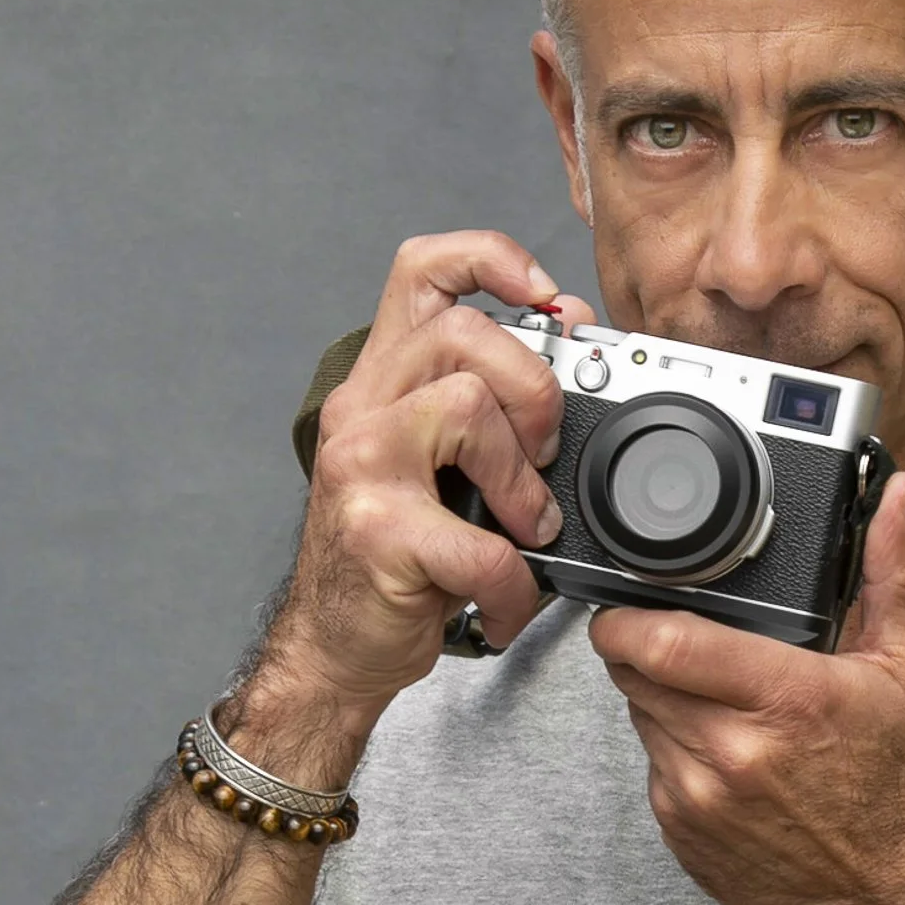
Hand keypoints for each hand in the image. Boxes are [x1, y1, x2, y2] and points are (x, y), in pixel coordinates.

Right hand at [244, 231, 595, 767]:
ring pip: (467, 407)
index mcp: (382, 381)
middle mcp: (362, 409)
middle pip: (463, 333)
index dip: (490, 258)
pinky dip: (511, 583)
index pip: (424, 269)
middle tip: (541, 457)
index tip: (543, 296)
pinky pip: (480, 541)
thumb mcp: (441, 466)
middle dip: (533, 391)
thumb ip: (491, 404)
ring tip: (524, 529)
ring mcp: (362, 466)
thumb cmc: (396, 559)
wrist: (336, 647)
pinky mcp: (378, 532)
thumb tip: (567, 337)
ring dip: (522, 479)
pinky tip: (502, 601)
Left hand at [590, 472, 904, 904]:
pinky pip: (651, 769)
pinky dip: (674, 754)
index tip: (628, 604)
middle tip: (688, 649)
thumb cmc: (894, 783)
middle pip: (636, 672)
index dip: (627, 615)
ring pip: (639, 718)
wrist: (888, 893)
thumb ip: (893, 574)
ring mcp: (698, 798)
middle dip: (648, 650)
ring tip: (721, 707)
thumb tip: (896, 498)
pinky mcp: (681, 834)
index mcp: (784, 698)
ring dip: (663, 702)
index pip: (661, 639)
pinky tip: (723, 758)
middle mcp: (731, 751)